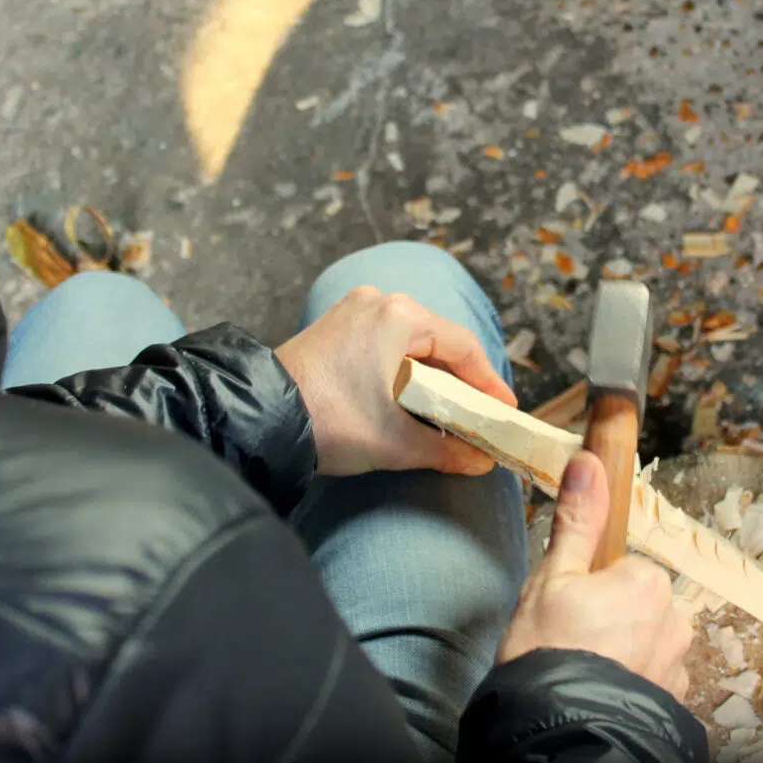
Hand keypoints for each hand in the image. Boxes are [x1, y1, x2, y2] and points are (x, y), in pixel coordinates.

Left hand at [275, 286, 515, 476]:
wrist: (257, 418)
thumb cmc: (329, 420)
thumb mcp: (395, 442)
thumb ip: (447, 450)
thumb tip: (482, 461)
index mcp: (400, 317)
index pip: (464, 347)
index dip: (489, 383)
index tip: (505, 411)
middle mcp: (380, 301)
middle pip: (438, 341)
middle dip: (462, 381)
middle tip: (482, 414)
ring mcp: (354, 309)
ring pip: (412, 342)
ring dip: (432, 376)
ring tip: (450, 411)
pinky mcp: (336, 325)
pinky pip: (386, 342)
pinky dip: (405, 369)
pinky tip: (411, 397)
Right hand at [498, 451, 692, 701]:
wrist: (558, 732)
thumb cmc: (550, 650)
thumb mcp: (552, 577)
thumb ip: (577, 521)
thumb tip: (589, 462)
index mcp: (649, 582)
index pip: (624, 565)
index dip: (593, 581)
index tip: (570, 602)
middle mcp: (675, 621)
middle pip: (639, 600)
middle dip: (610, 613)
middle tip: (570, 633)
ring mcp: (677, 666)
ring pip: (647, 638)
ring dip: (623, 647)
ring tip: (581, 662)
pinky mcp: (674, 701)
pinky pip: (653, 673)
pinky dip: (631, 677)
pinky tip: (599, 684)